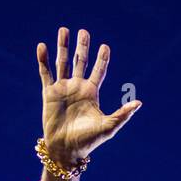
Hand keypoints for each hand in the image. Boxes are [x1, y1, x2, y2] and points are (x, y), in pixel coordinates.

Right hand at [37, 27, 141, 167]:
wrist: (65, 150)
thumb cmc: (88, 141)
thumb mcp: (108, 127)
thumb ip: (122, 114)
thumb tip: (139, 103)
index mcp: (92, 93)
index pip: (99, 71)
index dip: (102, 59)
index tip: (105, 46)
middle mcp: (77, 88)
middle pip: (80, 62)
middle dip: (82, 47)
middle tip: (83, 32)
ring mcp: (63, 89)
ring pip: (62, 63)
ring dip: (63, 47)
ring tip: (63, 30)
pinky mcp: (49, 93)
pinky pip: (45, 73)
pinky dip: (43, 60)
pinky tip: (42, 46)